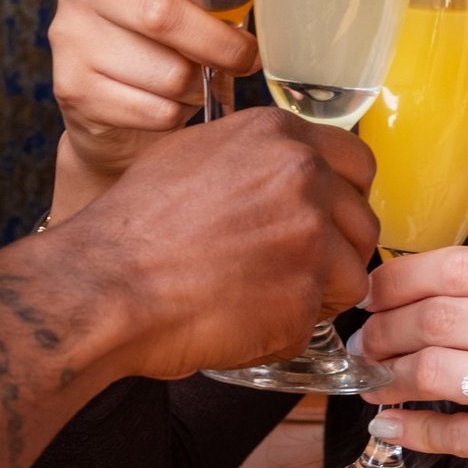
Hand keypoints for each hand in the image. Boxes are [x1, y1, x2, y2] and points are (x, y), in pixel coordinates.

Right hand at [47, 108, 376, 379]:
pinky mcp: (303, 296)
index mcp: (280, 136)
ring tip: (263, 298)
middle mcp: (304, 179)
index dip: (344, 198)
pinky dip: (288, 330)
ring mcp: (310, 238)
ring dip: (318, 294)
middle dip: (337, 251)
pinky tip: (244, 321)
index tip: (325, 219)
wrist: (104, 285)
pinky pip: (318, 321)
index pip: (358, 163)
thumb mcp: (193, 155)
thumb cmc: (134, 227)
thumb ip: (254, 157)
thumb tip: (284, 166)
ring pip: (351, 275)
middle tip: (291, 269)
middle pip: (363, 223)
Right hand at [49, 0, 260, 203]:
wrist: (111, 115)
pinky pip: (153, 107)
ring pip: (165, 70)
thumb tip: (280, 7)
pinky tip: (169, 104)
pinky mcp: (71, 86)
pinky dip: (177, 113)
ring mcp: (70, 35)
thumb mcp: (185, 4)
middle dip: (220, 45)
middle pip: (161, 14)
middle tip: (246, 57)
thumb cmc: (166, 47)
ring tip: (196, 81)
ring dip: (199, 84)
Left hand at [354, 247, 467, 467]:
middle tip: (363, 346)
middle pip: (439, 314)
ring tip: (373, 383)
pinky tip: (394, 426)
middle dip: (384, 330)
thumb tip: (423, 295)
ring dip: (389, 378)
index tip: (370, 295)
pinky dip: (411, 429)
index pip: (461, 265)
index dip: (399, 280)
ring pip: (436, 370)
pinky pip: (452, 432)